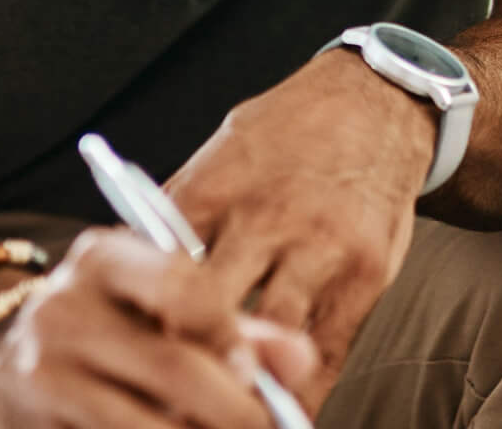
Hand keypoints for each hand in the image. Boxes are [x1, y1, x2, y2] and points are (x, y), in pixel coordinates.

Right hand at [0, 228, 319, 428]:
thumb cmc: (102, 330)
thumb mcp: (155, 307)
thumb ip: (233, 329)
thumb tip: (300, 360)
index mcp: (99, 260)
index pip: (179, 284)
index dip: (230, 335)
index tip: (257, 376)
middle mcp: (62, 311)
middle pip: (172, 367)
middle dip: (234, 411)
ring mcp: (39, 375)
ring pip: (143, 425)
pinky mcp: (26, 426)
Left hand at [164, 53, 436, 401]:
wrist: (376, 103)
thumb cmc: (287, 134)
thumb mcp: (221, 153)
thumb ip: (180, 213)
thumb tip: (131, 271)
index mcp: (214, 189)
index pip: (158, 268)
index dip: (137, 319)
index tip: (124, 358)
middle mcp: (264, 218)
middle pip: (206, 308)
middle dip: (185, 357)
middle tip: (166, 396)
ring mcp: (319, 247)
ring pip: (270, 336)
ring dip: (245, 382)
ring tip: (225, 410)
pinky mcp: (365, 274)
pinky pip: (329, 350)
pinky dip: (305, 391)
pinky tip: (285, 414)